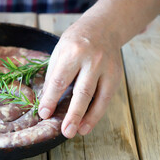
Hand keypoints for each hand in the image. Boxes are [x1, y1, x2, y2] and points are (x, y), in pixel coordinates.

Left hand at [38, 20, 122, 137]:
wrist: (104, 27)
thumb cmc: (75, 41)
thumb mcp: (59, 52)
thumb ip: (53, 75)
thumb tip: (46, 101)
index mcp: (73, 52)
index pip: (60, 80)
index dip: (51, 99)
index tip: (43, 113)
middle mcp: (92, 60)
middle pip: (82, 92)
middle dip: (73, 114)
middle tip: (65, 131)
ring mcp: (107, 68)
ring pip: (98, 97)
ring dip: (88, 118)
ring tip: (77, 132)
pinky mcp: (116, 75)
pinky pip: (106, 98)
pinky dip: (97, 113)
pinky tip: (87, 125)